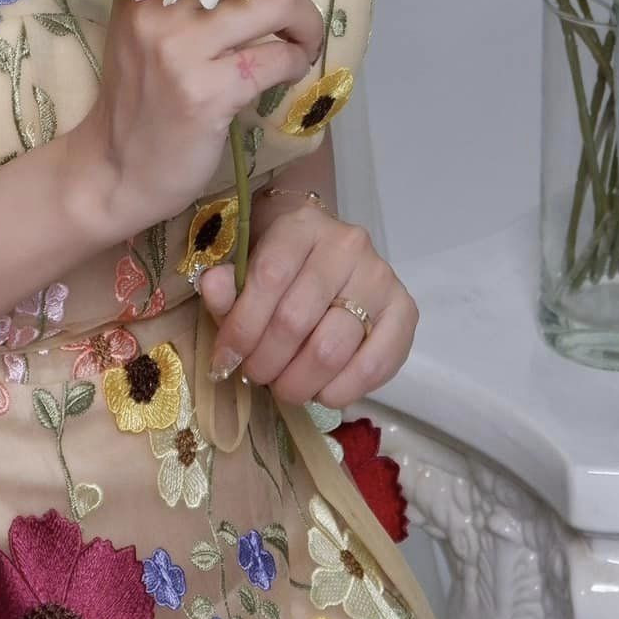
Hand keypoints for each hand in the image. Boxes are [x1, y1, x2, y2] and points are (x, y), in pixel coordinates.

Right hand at [67, 0, 326, 241]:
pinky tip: (287, 72)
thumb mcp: (149, 28)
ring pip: (277, 2)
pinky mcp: (204, 94)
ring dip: (306, 24)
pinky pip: (276, 57)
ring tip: (300, 45)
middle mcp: (157, 6)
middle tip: (295, 21)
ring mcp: (179, 50)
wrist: (115, 169)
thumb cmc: (142, 95)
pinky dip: (296, 61)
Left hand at [196, 201, 418, 408]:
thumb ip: (227, 284)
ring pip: (331, 348)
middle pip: (296, 319)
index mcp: (301, 225)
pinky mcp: (405, 311)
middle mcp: (346, 245)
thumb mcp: (247, 264)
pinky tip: (322, 392)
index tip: (225, 360)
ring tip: (284, 388)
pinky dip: (342, 390)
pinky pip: (374, 365)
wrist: (328, 251)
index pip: (267, 279)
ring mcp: (380, 277)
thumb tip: (212, 288)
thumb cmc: (282, 262)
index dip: (241, 327)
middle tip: (256, 377)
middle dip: (266, 362)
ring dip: (299, 382)